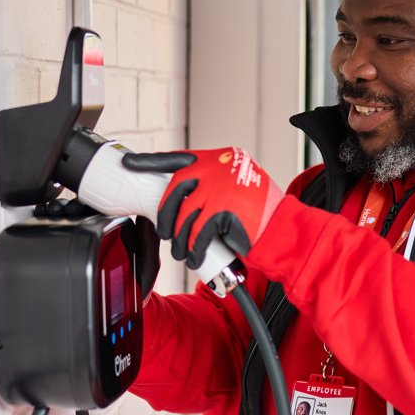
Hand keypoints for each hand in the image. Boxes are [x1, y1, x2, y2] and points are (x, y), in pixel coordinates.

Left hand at [122, 148, 283, 267]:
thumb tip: (177, 199)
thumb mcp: (234, 187)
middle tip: (165, 231)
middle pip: (175, 188)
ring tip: (184, 250)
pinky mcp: (224, 209)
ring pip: (184, 215)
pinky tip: (196, 257)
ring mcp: (222, 186)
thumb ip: (209, 185)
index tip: (130, 163)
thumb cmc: (258, 214)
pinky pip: (197, 233)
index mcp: (219, 159)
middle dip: (166, 215)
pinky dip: (194, 249)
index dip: (150, 162)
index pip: (177, 158)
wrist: (284, 229)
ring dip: (180, 239)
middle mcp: (219, 167)